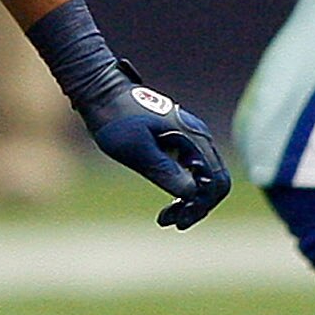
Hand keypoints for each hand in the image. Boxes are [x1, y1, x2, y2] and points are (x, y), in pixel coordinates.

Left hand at [76, 73, 230, 229]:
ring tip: (166, 218)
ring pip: (202, 177)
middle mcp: (197, 137)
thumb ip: (164, 170)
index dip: (201, 205)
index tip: (178, 220)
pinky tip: (168, 202)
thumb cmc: (114, 118)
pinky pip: (190, 170)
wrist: (99, 92)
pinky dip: (182, 188)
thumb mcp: (136, 150)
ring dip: (189, 200)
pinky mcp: (177, 141)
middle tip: (170, 222)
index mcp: (193, 137)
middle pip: (213, 181)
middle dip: (196, 205)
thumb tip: (192, 195)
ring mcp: (189, 138)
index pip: (215, 180)